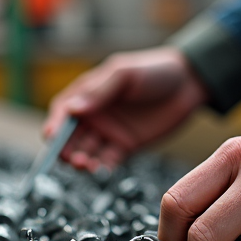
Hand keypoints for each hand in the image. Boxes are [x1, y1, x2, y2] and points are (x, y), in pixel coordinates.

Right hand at [44, 47, 208, 170]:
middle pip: (70, 136)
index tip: (51, 137)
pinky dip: (101, 168)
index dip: (55, 124)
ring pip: (86, 150)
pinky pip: (107, 160)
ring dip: (81, 160)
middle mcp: (95, 113)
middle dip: (65, 148)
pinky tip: (102, 171)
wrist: (189, 83)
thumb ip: (99, 91)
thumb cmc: (155, 70)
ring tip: (86, 165)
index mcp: (88, 92)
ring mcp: (109, 131)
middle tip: (71, 157)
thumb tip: (72, 108)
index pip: (64, 111)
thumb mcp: (124, 73)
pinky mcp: (125, 145)